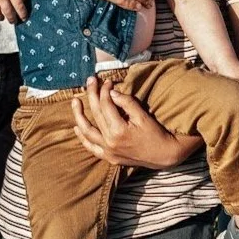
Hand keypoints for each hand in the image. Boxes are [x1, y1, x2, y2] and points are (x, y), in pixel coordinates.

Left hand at [69, 78, 197, 168]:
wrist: (163, 155)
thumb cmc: (155, 133)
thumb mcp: (143, 116)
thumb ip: (126, 103)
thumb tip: (111, 92)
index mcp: (119, 130)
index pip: (106, 105)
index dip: (105, 90)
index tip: (108, 81)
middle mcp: (110, 142)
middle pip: (96, 114)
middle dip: (92, 95)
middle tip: (90, 81)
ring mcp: (108, 151)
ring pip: (87, 131)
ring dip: (79, 116)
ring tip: (75, 101)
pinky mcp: (109, 158)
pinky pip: (91, 147)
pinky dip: (83, 138)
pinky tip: (76, 127)